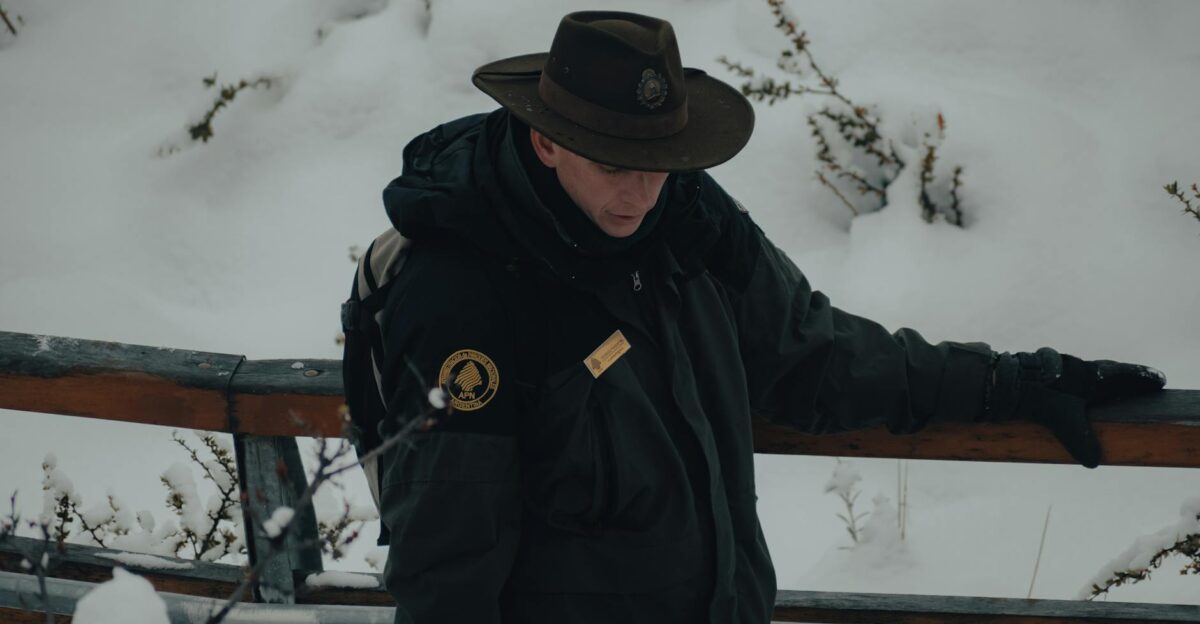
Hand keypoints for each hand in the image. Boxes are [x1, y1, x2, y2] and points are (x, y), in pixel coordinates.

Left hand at [985, 348, 1165, 467]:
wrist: (1007, 384)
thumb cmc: (1041, 401)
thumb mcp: (1066, 426)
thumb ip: (1082, 443)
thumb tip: (1094, 461)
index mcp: (1090, 376)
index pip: (1123, 375)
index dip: (1141, 378)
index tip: (1158, 379)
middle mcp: (1076, 366)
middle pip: (1106, 370)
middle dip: (1122, 376)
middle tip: (1138, 380)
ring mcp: (1058, 365)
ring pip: (1083, 370)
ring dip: (1095, 377)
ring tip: (1104, 387)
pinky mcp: (1041, 369)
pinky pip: (1063, 374)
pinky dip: (1071, 381)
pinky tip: (1068, 389)